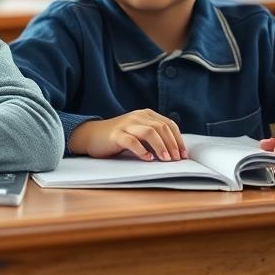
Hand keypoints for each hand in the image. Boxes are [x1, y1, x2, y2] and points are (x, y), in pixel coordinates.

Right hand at [68, 109, 186, 160]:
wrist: (91, 135)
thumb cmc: (118, 137)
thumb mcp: (138, 131)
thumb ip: (154, 135)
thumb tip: (175, 150)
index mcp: (146, 114)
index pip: (169, 124)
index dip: (178, 139)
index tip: (183, 154)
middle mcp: (137, 116)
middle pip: (161, 127)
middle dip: (172, 144)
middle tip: (177, 159)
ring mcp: (126, 125)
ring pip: (149, 132)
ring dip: (161, 146)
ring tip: (166, 159)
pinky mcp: (116, 135)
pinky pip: (132, 141)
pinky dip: (142, 150)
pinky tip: (147, 158)